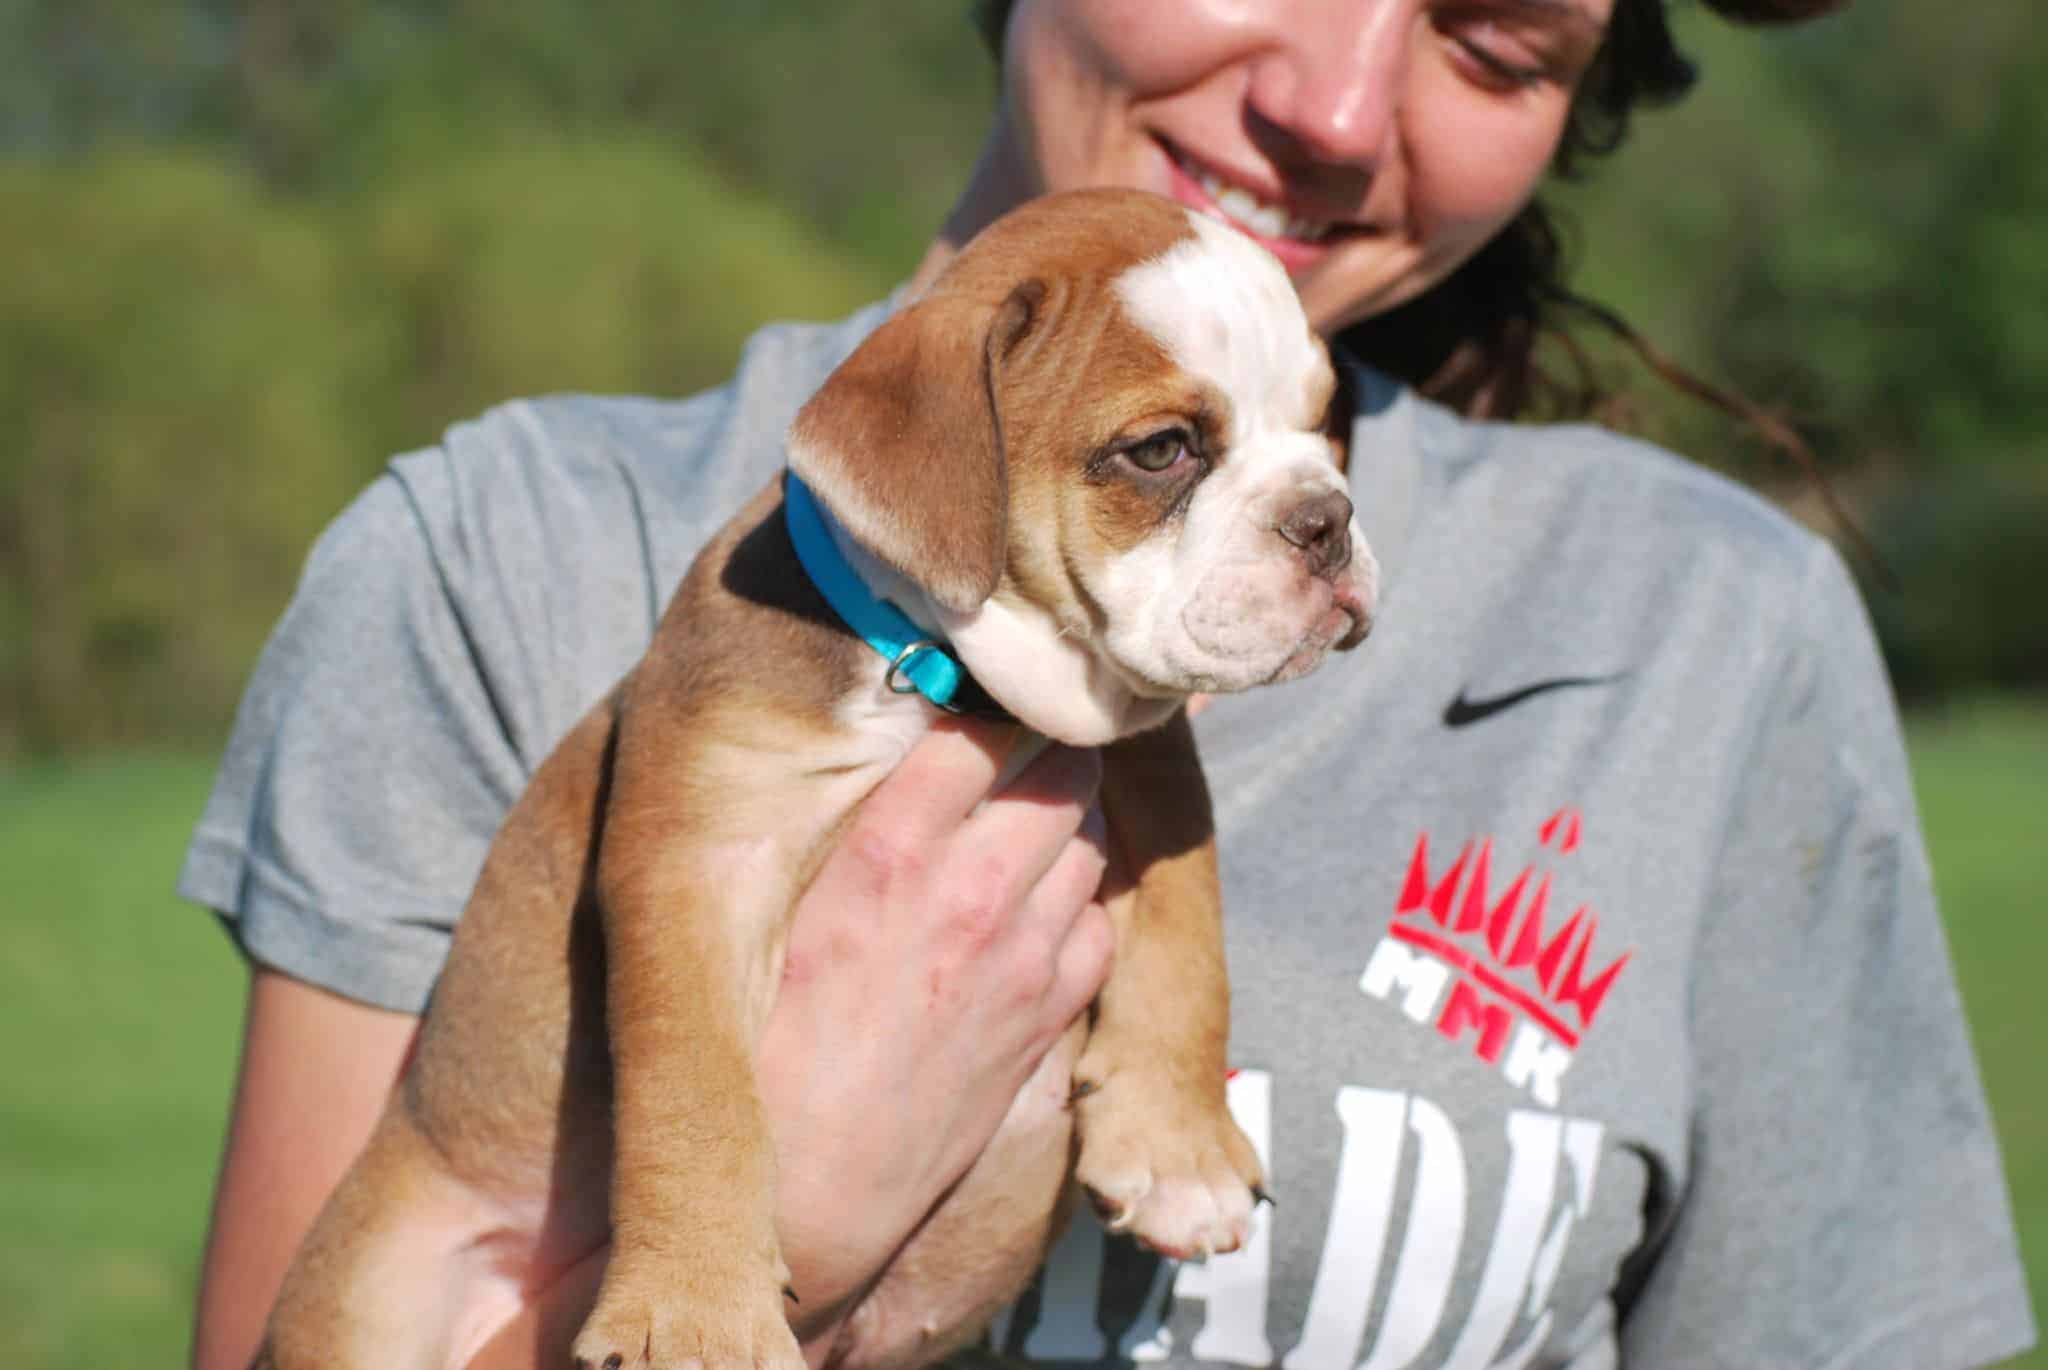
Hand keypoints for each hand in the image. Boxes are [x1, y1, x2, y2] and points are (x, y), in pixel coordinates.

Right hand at [757, 718, 1114, 1340]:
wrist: (806, 1195)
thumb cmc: (762, 1047)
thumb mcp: (775, 913)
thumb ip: (843, 826)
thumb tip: (883, 745)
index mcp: (888, 856)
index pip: (975, 724)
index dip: (977, 703)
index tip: (965, 698)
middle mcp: (972, 894)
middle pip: (1061, 768)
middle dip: (1042, 746)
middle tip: (1012, 746)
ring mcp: (1024, 959)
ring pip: (1090, 839)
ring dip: (1066, 820)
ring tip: (1023, 822)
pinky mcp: (1047, 1018)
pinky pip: (1102, 924)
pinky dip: (1082, 902)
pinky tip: (1040, 907)